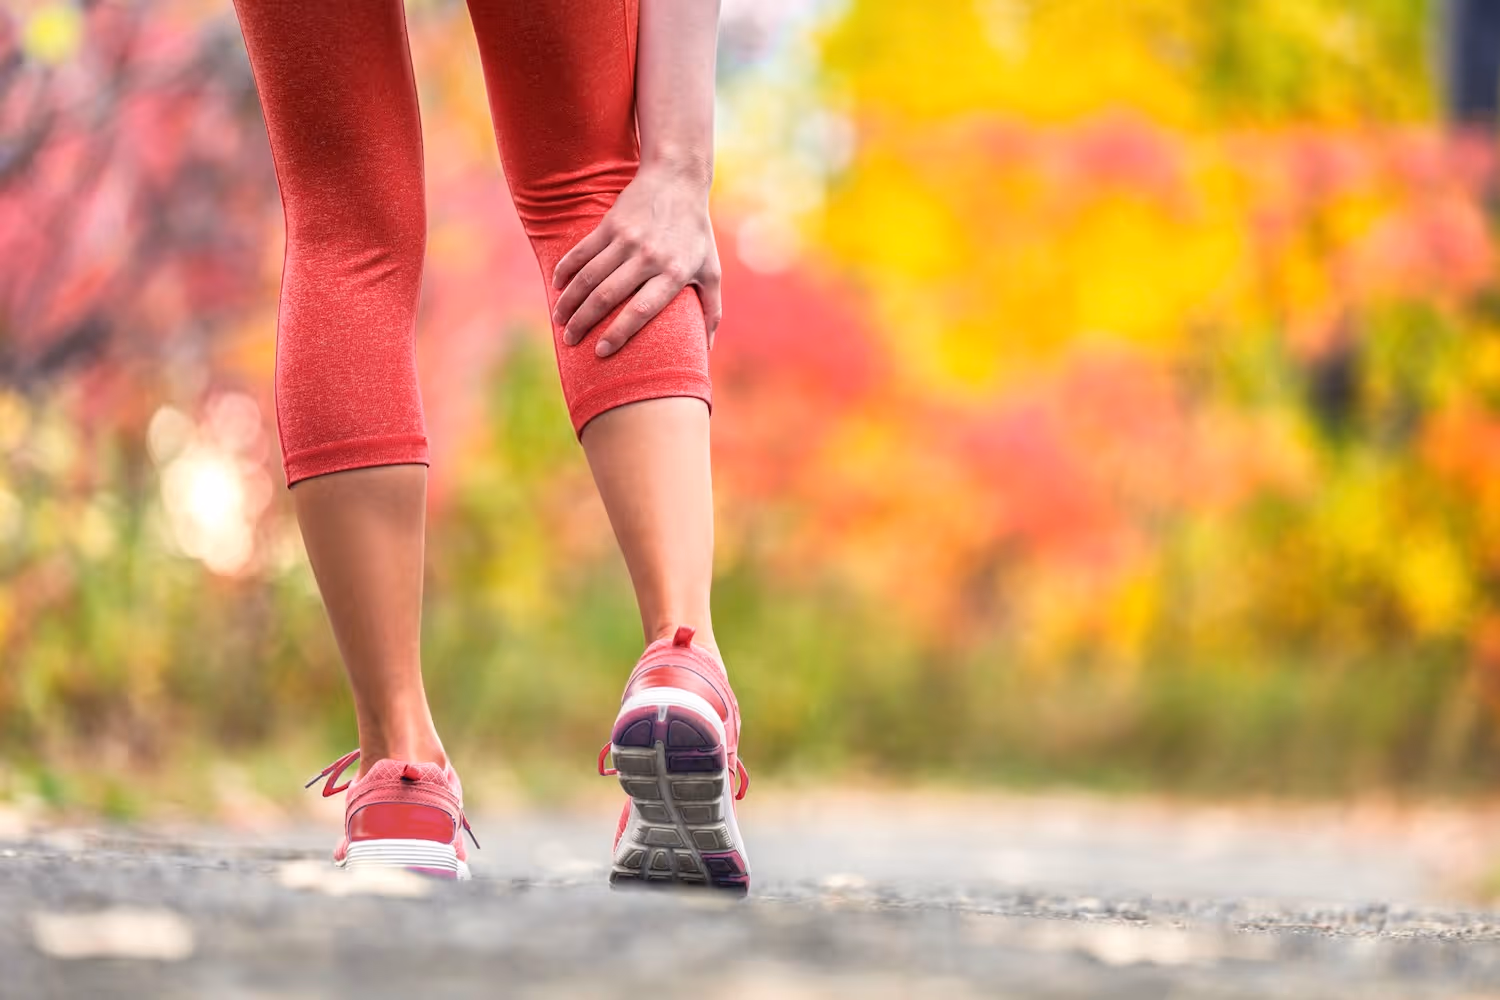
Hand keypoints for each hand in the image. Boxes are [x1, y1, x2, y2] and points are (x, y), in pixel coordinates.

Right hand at [551, 159, 722, 356]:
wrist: (678, 181)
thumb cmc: (696, 234)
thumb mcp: (711, 270)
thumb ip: (711, 310)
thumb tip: (705, 350)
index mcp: (673, 273)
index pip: (641, 310)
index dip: (619, 333)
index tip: (601, 352)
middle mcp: (648, 257)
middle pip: (607, 296)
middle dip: (584, 322)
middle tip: (570, 341)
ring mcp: (627, 239)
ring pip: (589, 276)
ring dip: (570, 301)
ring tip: (560, 320)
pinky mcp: (610, 224)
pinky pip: (581, 252)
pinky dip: (565, 270)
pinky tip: (557, 287)